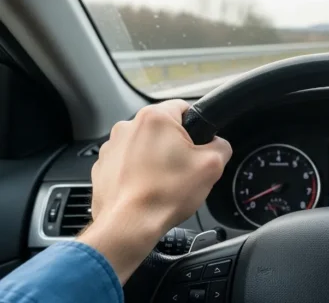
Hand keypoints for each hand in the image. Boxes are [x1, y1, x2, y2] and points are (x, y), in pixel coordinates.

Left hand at [76, 100, 231, 283]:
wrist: (129, 226)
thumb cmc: (165, 194)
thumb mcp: (212, 166)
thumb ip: (221, 146)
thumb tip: (218, 145)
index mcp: (154, 118)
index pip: (184, 107)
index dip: (197, 127)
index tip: (199, 146)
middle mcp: (128, 126)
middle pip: (163, 129)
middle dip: (176, 146)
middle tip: (185, 169)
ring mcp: (111, 147)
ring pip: (145, 146)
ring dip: (156, 159)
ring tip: (165, 183)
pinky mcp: (102, 167)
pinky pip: (128, 163)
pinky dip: (138, 173)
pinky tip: (148, 190)